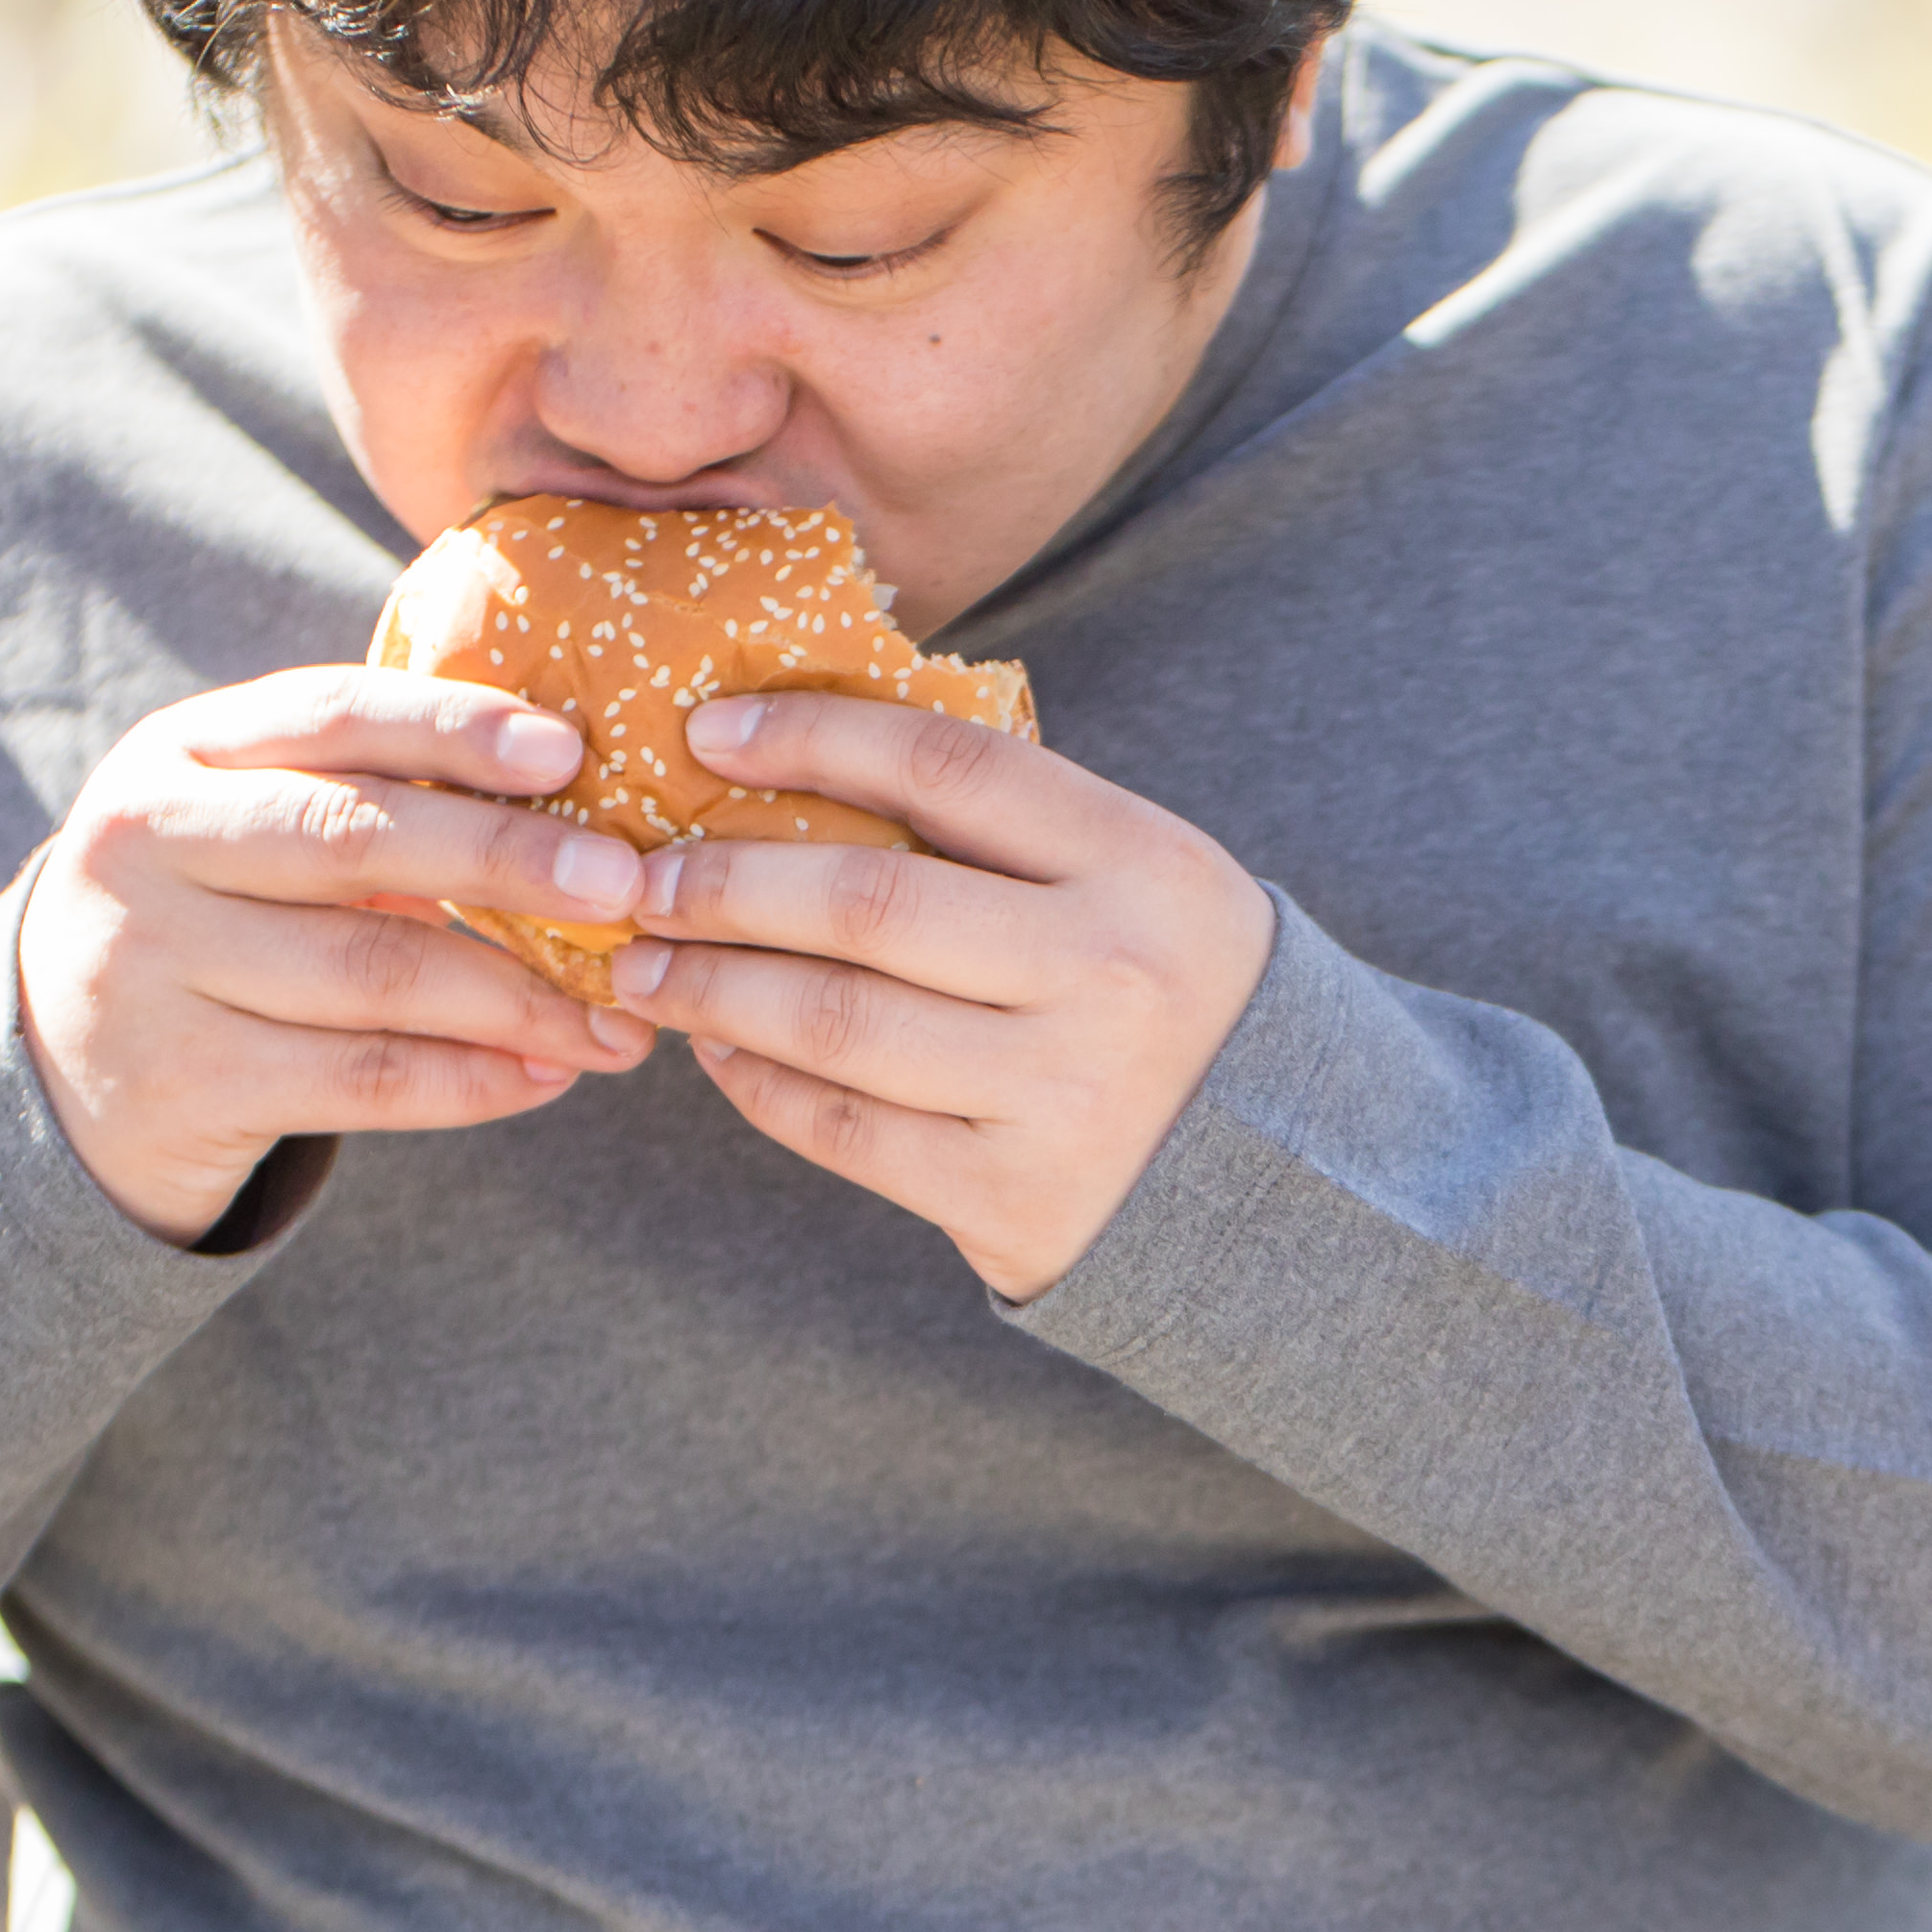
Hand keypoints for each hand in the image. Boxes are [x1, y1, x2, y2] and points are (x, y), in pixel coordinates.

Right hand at [14, 667, 657, 1245]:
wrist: (55, 1067)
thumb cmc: (211, 919)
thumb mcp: (247, 828)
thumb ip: (368, 796)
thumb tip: (577, 794)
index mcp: (181, 754)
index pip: (330, 714)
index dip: (453, 727)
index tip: (567, 751)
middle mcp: (149, 844)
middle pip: (355, 839)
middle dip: (508, 859)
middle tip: (630, 887)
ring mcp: (152, 964)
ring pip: (374, 972)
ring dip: (520, 997)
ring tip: (619, 1015)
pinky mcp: (183, 1078)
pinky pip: (364, 1078)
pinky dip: (474, 1079)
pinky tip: (550, 1074)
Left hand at [598, 693, 1280, 1298]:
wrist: (1288, 1186)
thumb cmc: (1169, 994)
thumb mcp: (1142, 879)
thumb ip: (1010, 825)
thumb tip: (792, 757)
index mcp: (1146, 864)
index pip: (948, 766)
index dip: (813, 735)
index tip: (708, 734)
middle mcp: (1110, 974)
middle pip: (867, 901)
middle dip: (726, 882)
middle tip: (643, 876)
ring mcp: (1063, 1094)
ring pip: (834, 1022)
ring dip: (713, 987)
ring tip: (646, 967)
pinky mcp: (1015, 1198)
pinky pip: (844, 1129)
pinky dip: (759, 1083)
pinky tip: (721, 1051)